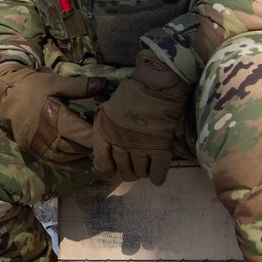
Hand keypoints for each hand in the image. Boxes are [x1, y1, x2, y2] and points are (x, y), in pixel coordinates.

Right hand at [0, 63, 101, 164]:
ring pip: (67, 159)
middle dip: (92, 147)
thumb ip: (80, 86)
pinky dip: (70, 165)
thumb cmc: (32, 87)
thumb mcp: (56, 82)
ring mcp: (39, 148)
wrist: (5, 96)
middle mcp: (47, 137)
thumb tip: (104, 83)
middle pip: (77, 149)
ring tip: (95, 152)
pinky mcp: (33, 152)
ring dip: (83, 157)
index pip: (83, 134)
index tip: (108, 131)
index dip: (97, 136)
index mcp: (55, 119)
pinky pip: (55, 164)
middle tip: (104, 143)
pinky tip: (81, 162)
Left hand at [91, 54, 190, 184]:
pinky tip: (156, 177)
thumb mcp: (106, 111)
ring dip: (142, 172)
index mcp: (103, 134)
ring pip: (139, 173)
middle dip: (128, 171)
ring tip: (145, 167)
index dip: (107, 171)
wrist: (155, 85)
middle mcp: (119, 144)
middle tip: (132, 167)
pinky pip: (156, 172)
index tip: (112, 170)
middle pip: (123, 170)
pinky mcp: (159, 149)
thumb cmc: (130, 94)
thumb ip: (104, 131)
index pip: (102, 165)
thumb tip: (104, 151)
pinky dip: (156, 177)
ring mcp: (139, 148)